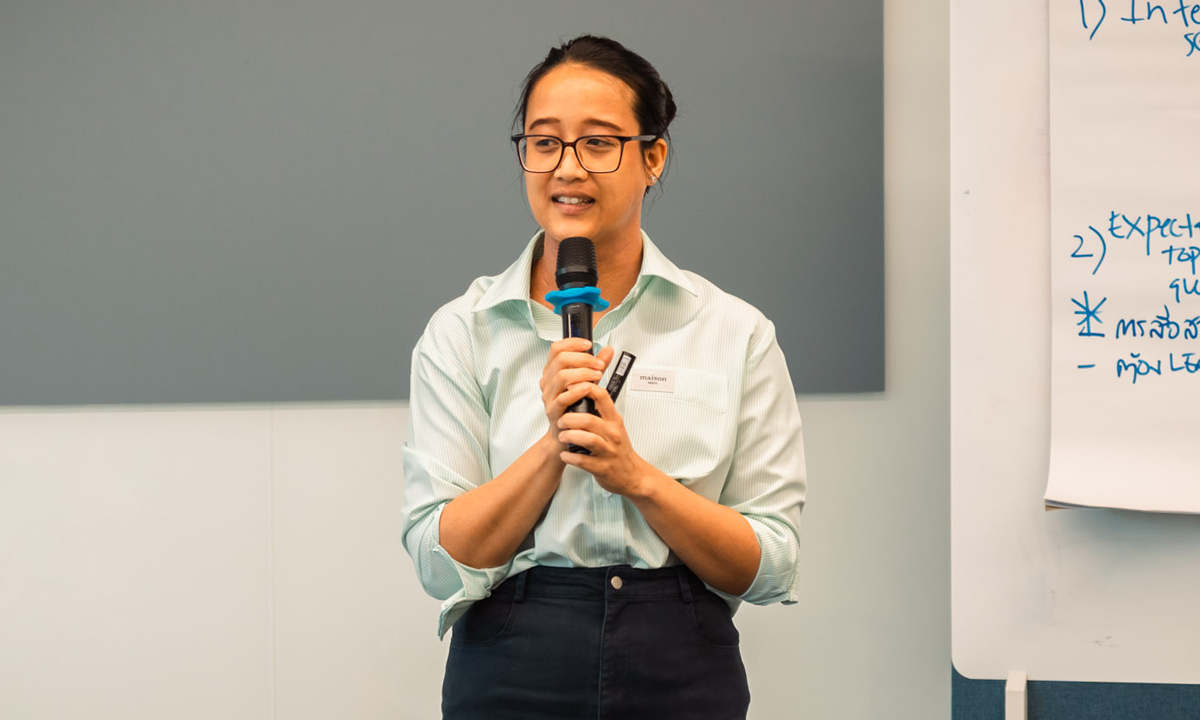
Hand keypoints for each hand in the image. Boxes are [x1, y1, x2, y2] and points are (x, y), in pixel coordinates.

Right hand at [539, 338, 615, 444]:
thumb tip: (608, 350)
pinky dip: (577, 390)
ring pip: (561, 376)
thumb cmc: (574, 408)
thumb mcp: (587, 382)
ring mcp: (549, 397)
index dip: (572, 343)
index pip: (556, 349)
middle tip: (598, 364)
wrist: (565, 435)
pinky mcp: (553, 411)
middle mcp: (548, 382)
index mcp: (552, 372)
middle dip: (583, 358)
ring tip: (597, 375)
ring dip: (582, 373)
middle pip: (560, 360)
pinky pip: (562, 398)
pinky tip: (588, 388)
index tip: (588, 344)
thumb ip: (596, 365)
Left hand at [556, 382, 654, 497]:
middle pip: (589, 420)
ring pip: (587, 439)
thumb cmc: (619, 450)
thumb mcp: (615, 426)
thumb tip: (580, 395)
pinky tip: (565, 454)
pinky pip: (582, 460)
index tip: (570, 389)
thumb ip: (601, 413)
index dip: (584, 389)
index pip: (602, 396)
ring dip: (569, 436)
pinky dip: (570, 457)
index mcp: (614, 421)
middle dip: (569, 419)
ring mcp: (608, 451)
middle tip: (560, 422)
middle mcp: (612, 434)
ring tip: (562, 436)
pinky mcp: (602, 467)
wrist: (632, 475)